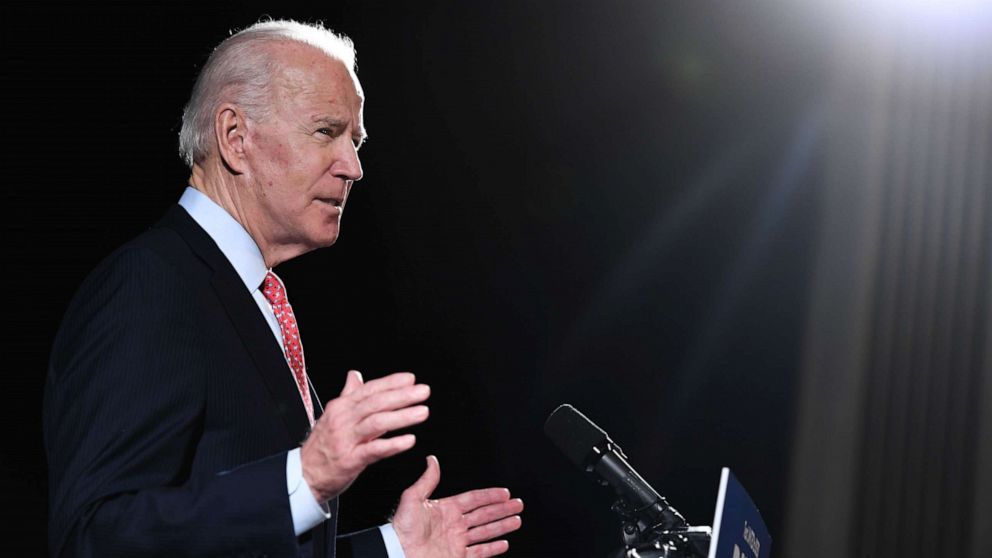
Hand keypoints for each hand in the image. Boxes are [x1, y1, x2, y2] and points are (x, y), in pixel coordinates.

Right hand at [301, 370, 429, 502]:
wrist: (304, 474)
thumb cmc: (322, 445)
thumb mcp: (333, 416)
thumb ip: (348, 395)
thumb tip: (355, 375)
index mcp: (341, 407)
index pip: (369, 390)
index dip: (391, 383)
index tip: (411, 379)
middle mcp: (343, 419)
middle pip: (376, 403)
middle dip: (402, 396)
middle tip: (423, 392)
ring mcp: (346, 439)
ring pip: (377, 423)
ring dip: (402, 417)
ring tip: (422, 412)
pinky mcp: (350, 460)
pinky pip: (374, 449)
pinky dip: (393, 444)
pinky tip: (409, 440)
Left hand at [393, 456, 523, 557]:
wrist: (398, 553)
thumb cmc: (401, 529)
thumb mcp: (412, 499)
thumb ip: (427, 480)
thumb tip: (432, 461)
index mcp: (446, 509)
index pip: (474, 499)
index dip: (489, 495)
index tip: (504, 493)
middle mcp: (454, 525)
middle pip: (484, 515)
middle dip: (502, 509)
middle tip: (518, 504)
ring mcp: (457, 542)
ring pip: (485, 532)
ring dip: (502, 526)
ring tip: (516, 521)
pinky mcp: (457, 557)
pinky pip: (479, 552)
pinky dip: (492, 548)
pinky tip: (503, 544)